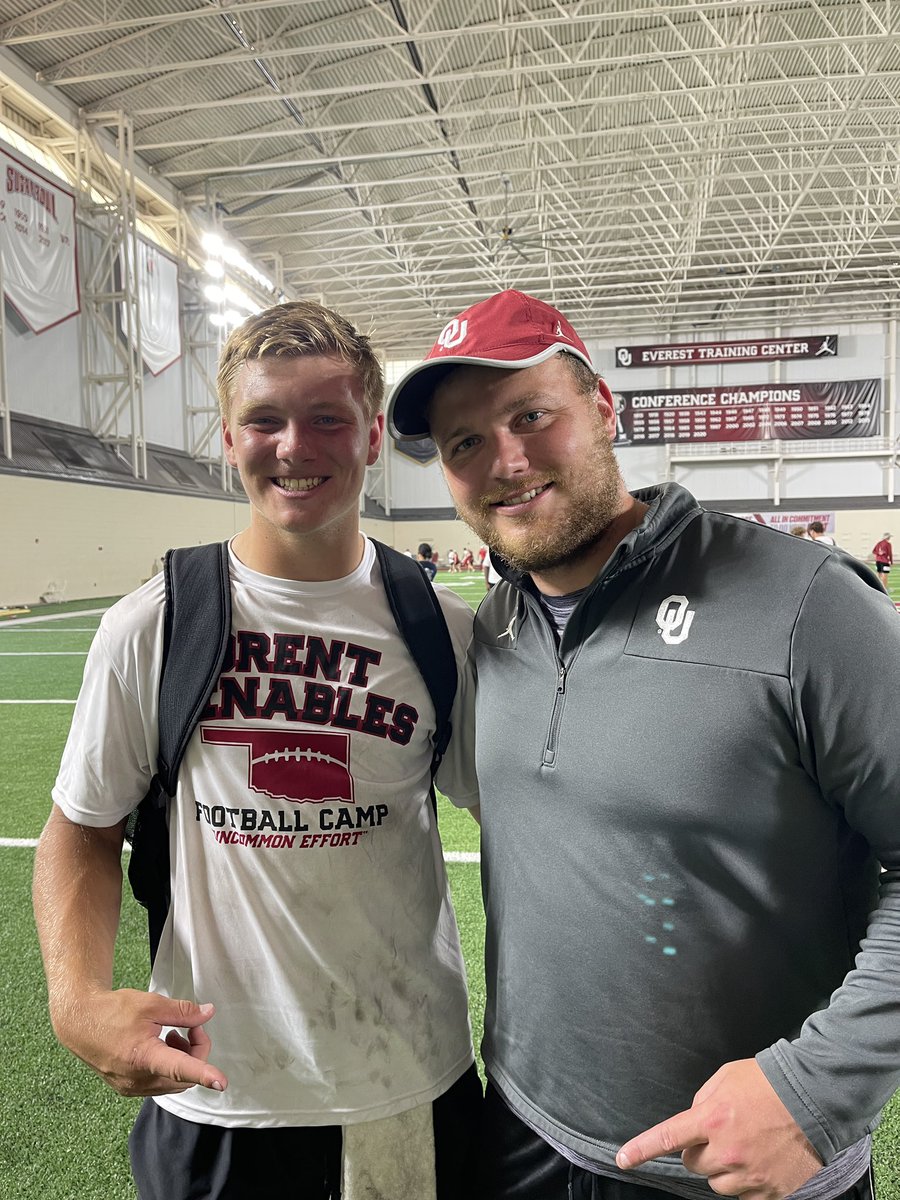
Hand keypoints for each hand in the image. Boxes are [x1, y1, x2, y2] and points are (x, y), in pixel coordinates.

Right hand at [52, 988, 227, 1096]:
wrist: (80, 1022)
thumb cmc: (113, 1011)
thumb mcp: (152, 1004)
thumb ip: (183, 1012)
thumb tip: (207, 1014)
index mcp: (144, 1056)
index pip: (181, 1068)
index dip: (204, 1074)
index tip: (221, 1082)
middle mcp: (137, 1079)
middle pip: (183, 1076)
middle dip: (196, 1052)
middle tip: (191, 1027)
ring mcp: (131, 1087)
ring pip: (173, 1082)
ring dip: (183, 1060)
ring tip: (172, 1034)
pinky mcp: (127, 1088)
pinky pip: (159, 1084)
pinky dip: (169, 1067)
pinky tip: (160, 1045)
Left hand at [615, 1059, 821, 1199]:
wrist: (813, 1099)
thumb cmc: (768, 1083)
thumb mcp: (725, 1077)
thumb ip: (702, 1100)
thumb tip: (692, 1121)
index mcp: (712, 1118)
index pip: (668, 1137)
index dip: (642, 1149)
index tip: (623, 1159)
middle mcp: (727, 1151)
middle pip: (693, 1164)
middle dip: (700, 1150)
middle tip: (721, 1133)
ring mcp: (749, 1175)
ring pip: (717, 1183)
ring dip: (723, 1168)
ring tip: (745, 1145)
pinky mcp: (769, 1192)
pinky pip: (744, 1195)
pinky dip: (747, 1181)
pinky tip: (761, 1160)